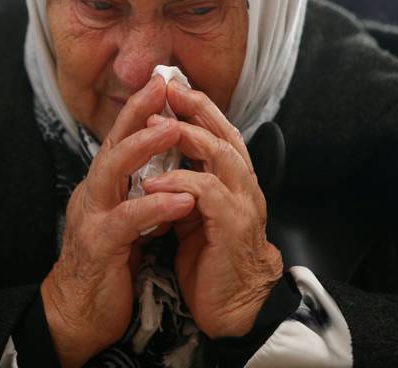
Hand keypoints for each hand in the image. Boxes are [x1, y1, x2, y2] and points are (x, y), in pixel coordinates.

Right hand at [41, 76, 195, 366]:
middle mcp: (94, 194)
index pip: (122, 140)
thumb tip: (172, 170)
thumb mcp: (128, 221)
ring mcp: (91, 218)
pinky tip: (182, 200)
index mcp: (104, 187)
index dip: (140, 110)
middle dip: (138, 112)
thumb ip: (142, 193)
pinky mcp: (98, 246)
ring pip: (112, 171)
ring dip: (143, 148)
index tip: (163, 81)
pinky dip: (154, 207)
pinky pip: (126, 221)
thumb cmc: (107, 265)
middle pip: (113, 143)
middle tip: (163, 87)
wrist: (79, 315)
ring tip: (174, 129)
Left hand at [141, 81, 282, 337]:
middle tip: (166, 89)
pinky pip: (207, 192)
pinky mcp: (232, 227)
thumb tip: (161, 159)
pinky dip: (179, 181)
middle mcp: (244, 186)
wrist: (232, 309)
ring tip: (154, 126)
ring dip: (186, 136)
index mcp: (235, 181)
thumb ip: (188, 185)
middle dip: (195, 108)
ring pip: (221, 154)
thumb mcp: (195, 214)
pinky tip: (153, 180)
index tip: (170, 88)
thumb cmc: (211, 260)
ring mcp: (243, 204)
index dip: (198, 108)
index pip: (221, 132)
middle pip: (225, 133)